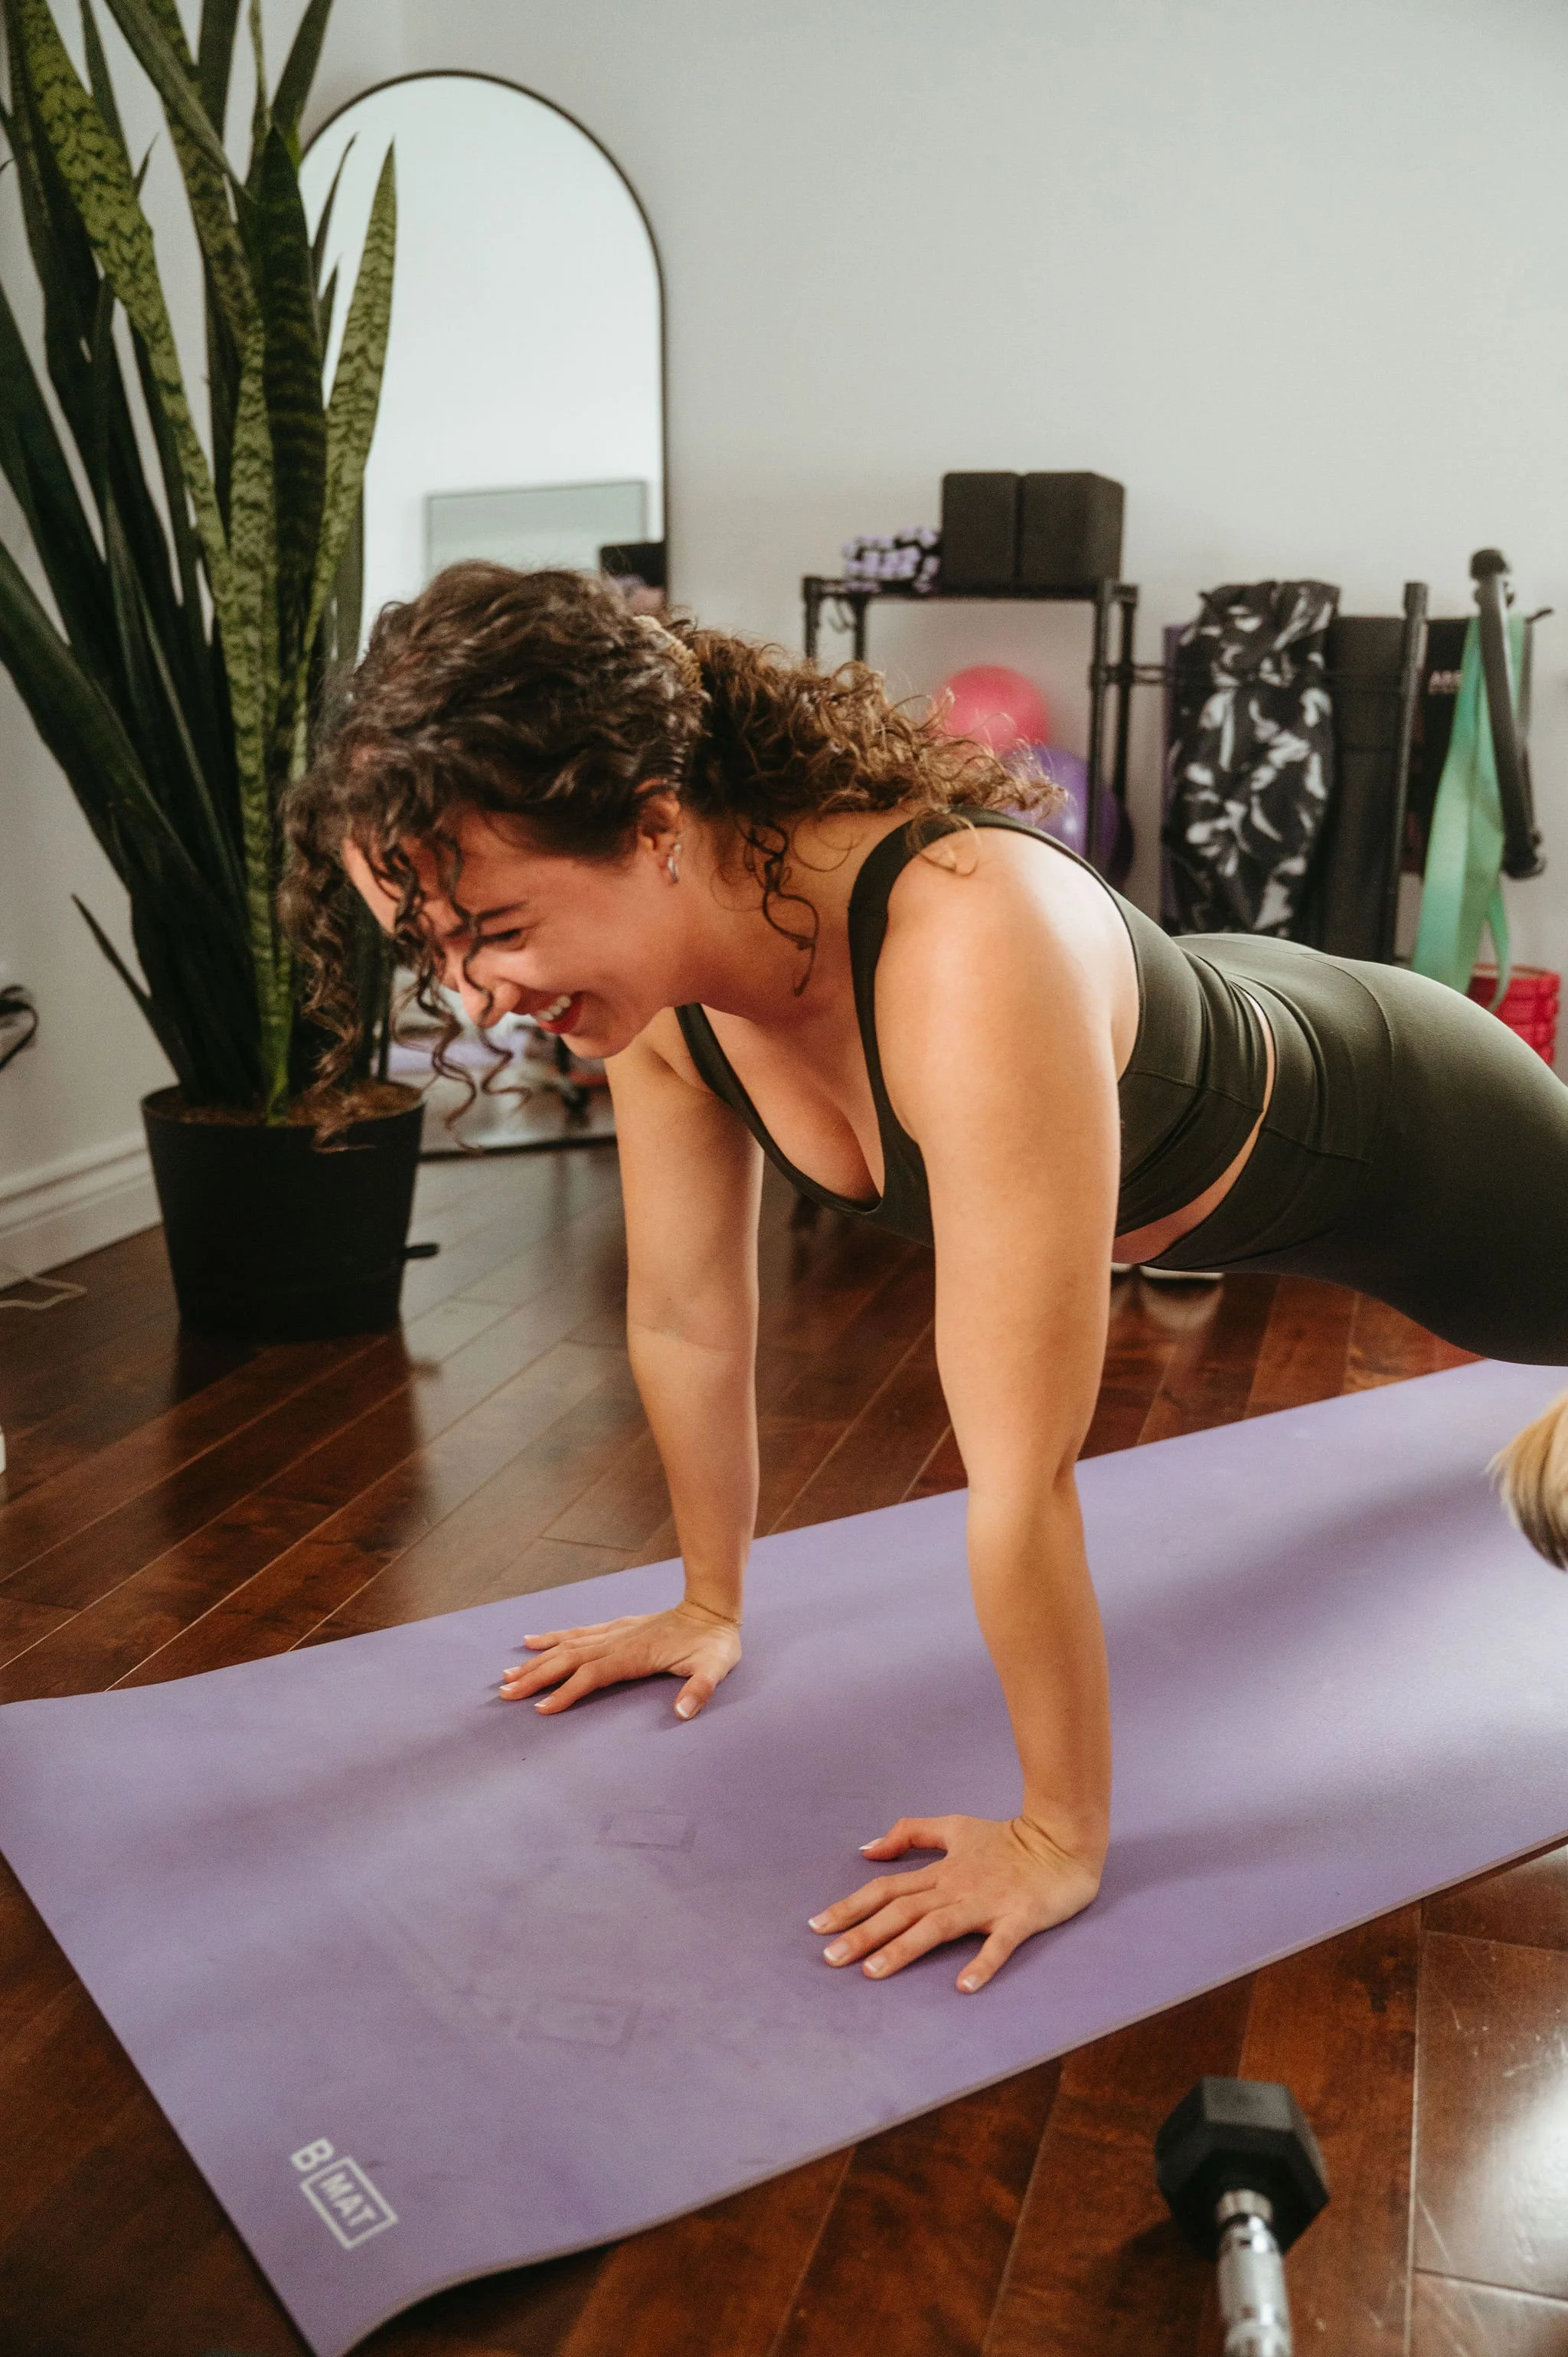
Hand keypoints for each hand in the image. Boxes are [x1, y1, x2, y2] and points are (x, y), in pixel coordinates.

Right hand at [498, 1599, 740, 1719]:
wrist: (713, 1609)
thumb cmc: (714, 1644)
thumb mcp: (715, 1668)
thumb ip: (700, 1689)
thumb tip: (683, 1712)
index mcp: (635, 1654)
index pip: (592, 1675)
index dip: (566, 1691)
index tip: (541, 1709)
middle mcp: (617, 1641)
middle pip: (568, 1660)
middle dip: (535, 1677)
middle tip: (505, 1693)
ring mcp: (613, 1632)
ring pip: (566, 1646)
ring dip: (536, 1661)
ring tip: (507, 1674)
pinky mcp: (615, 1628)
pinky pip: (576, 1633)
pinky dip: (551, 1638)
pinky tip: (530, 1642)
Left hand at [809, 1813, 1101, 1992]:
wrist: (1063, 1837)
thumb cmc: (1009, 1838)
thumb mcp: (956, 1827)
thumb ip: (912, 1833)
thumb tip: (868, 1847)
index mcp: (940, 1872)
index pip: (886, 1889)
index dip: (851, 1906)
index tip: (816, 1926)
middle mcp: (956, 1888)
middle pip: (902, 1911)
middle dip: (863, 1934)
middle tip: (829, 1959)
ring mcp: (987, 1903)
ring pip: (937, 1927)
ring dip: (904, 1949)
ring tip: (874, 1973)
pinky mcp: (1019, 1917)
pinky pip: (999, 1943)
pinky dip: (981, 1962)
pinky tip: (963, 1986)